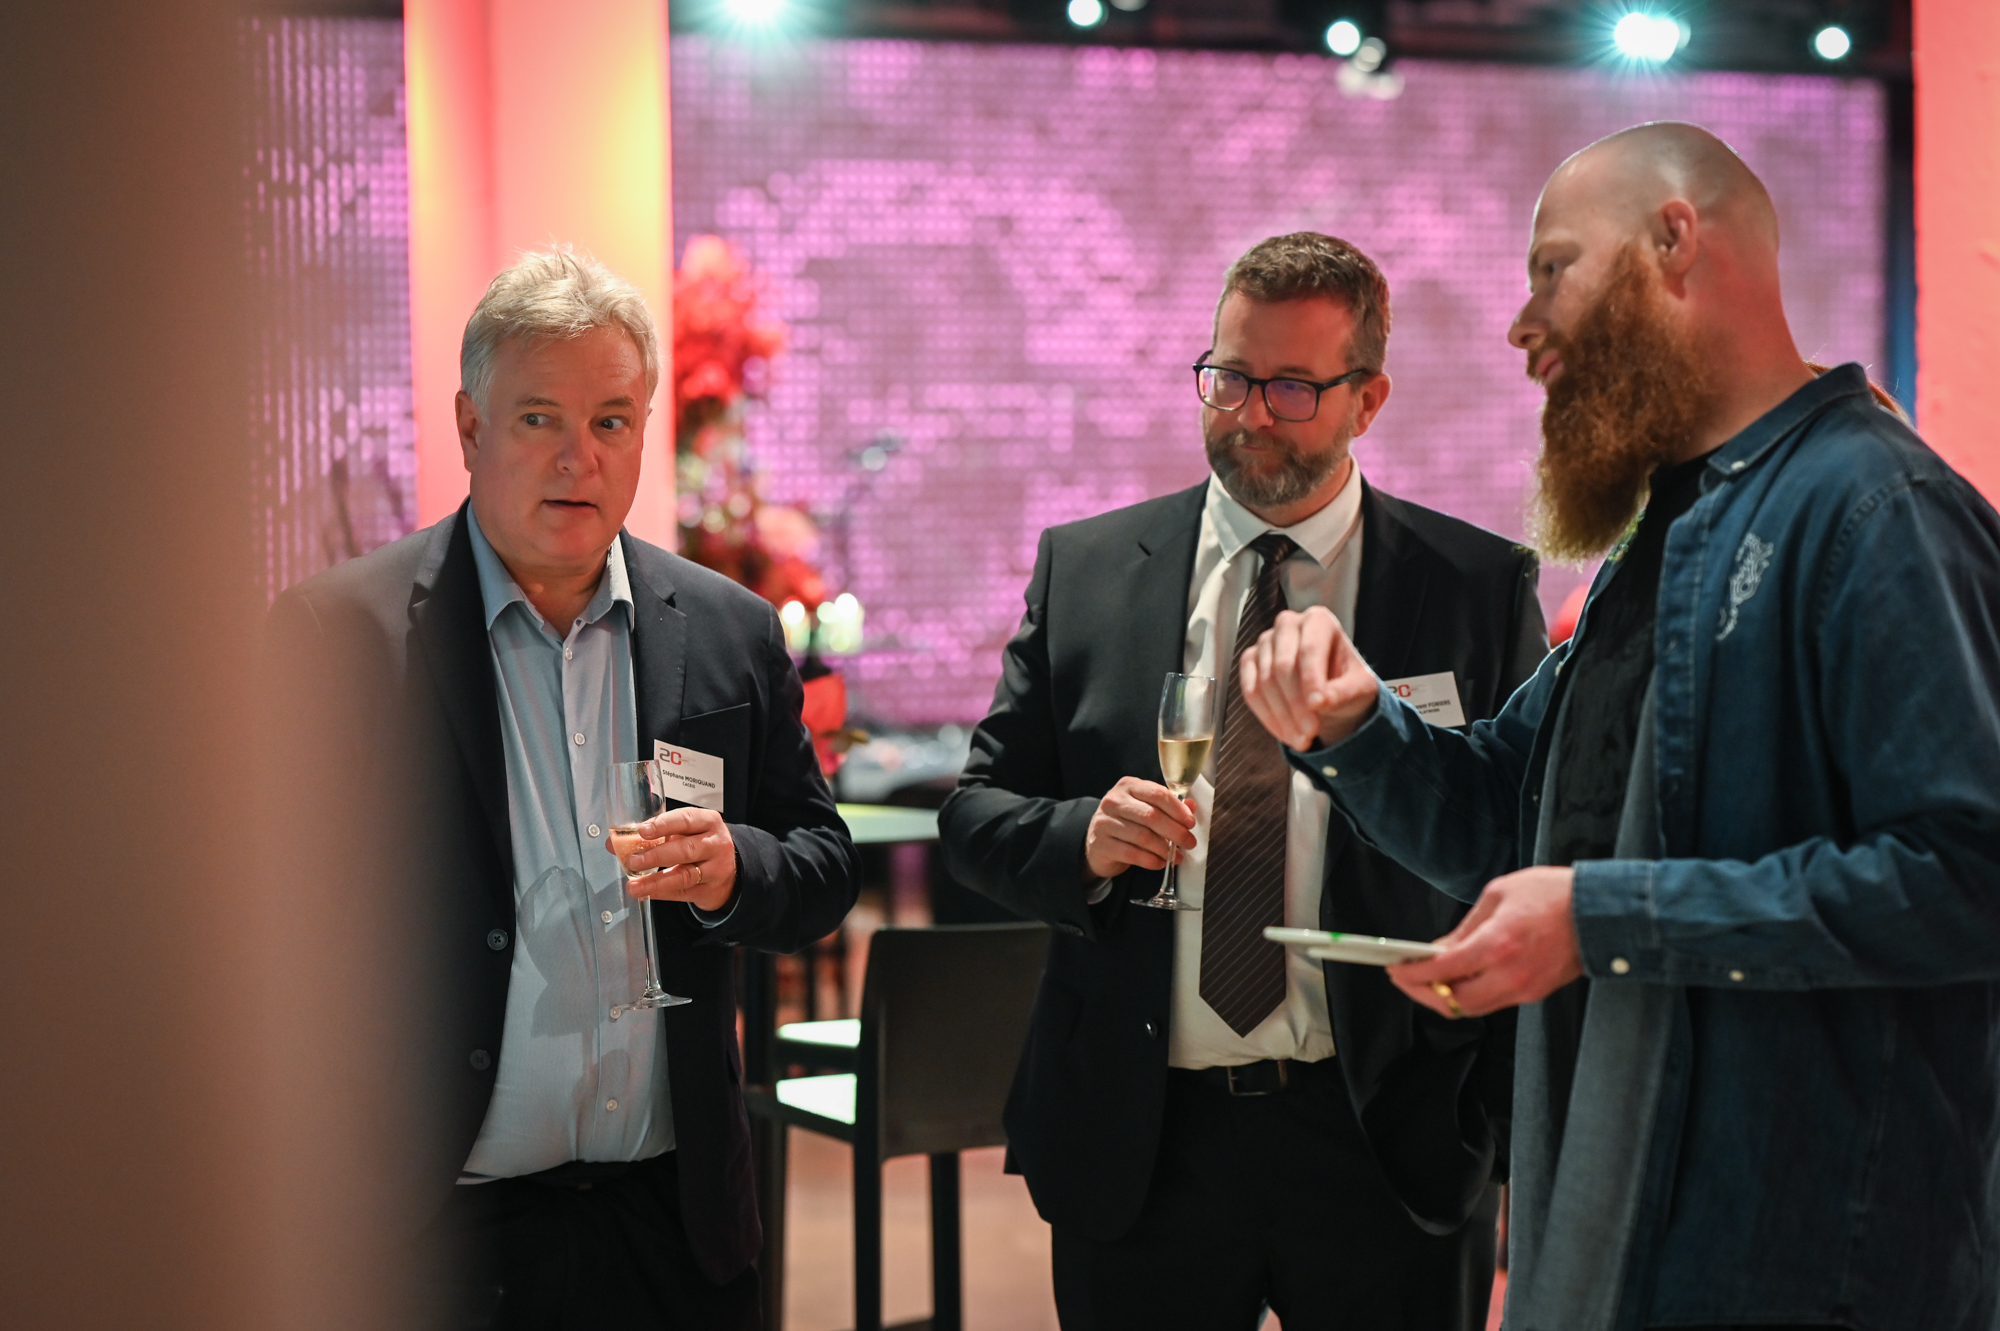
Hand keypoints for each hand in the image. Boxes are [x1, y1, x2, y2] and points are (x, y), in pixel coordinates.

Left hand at [608, 807, 737, 912]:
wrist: (726, 870)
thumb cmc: (699, 844)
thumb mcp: (682, 833)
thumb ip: (651, 836)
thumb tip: (614, 843)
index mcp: (708, 822)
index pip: (686, 819)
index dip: (663, 825)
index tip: (642, 831)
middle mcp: (715, 844)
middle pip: (686, 849)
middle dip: (656, 855)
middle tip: (634, 860)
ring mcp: (715, 869)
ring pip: (685, 875)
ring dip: (656, 881)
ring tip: (634, 885)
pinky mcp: (709, 889)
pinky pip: (683, 892)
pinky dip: (662, 893)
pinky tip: (646, 893)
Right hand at [1083, 776, 1197, 881]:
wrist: (1097, 842)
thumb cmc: (1127, 822)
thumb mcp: (1146, 808)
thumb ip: (1168, 806)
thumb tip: (1191, 806)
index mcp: (1128, 786)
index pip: (1157, 794)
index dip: (1178, 809)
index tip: (1190, 823)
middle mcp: (1114, 801)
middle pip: (1151, 816)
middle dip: (1175, 831)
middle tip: (1189, 842)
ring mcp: (1105, 822)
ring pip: (1143, 836)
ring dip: (1164, 849)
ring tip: (1176, 856)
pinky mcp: (1102, 844)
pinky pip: (1132, 854)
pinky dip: (1151, 860)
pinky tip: (1160, 862)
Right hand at [1238, 606, 1381, 750]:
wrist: (1331, 692)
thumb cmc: (1347, 683)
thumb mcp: (1359, 689)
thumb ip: (1343, 693)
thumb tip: (1320, 702)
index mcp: (1319, 621)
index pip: (1309, 649)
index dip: (1311, 680)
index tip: (1318, 706)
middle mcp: (1288, 625)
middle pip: (1282, 666)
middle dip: (1296, 705)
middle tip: (1311, 732)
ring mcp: (1265, 642)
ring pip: (1265, 683)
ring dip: (1283, 717)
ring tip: (1302, 740)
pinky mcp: (1250, 661)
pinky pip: (1251, 692)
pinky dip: (1268, 717)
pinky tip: (1286, 734)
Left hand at [1388, 867, 1583, 1018]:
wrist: (1600, 912)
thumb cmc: (1553, 895)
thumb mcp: (1498, 895)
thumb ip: (1464, 928)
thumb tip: (1440, 949)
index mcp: (1497, 944)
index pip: (1442, 971)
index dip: (1412, 974)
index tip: (1395, 968)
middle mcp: (1509, 975)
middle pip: (1453, 1002)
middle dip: (1422, 993)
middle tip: (1404, 978)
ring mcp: (1524, 989)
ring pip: (1472, 1008)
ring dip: (1445, 998)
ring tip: (1426, 979)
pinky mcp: (1534, 994)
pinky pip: (1493, 1003)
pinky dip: (1470, 995)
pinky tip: (1459, 978)